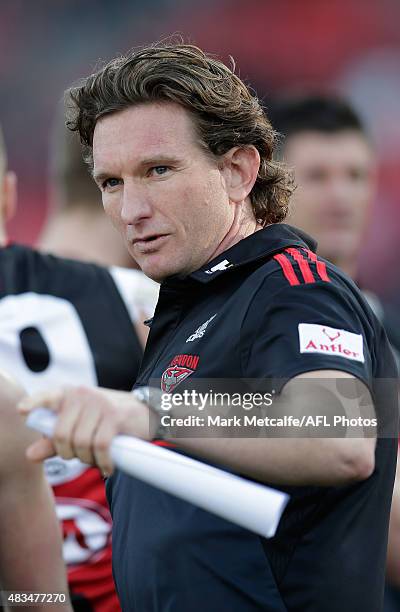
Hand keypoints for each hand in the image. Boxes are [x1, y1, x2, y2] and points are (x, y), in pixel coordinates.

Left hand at [18, 386, 152, 474]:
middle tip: (81, 458)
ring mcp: (99, 404)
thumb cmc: (109, 421)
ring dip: (87, 460)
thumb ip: (54, 440)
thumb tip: (30, 455)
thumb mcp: (80, 426)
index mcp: (70, 394)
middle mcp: (83, 395)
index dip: (34, 403)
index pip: (47, 396)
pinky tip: (107, 467)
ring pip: (80, 442)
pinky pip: (100, 446)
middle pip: (61, 433)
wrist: (148, 413)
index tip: (22, 411)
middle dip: (68, 454)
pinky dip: (102, 462)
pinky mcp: (115, 417)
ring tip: (96, 461)